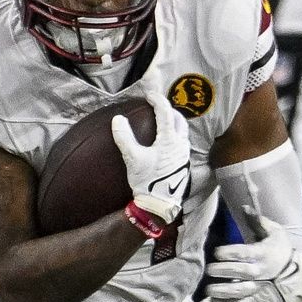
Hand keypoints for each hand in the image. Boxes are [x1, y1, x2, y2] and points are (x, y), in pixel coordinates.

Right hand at [112, 97, 190, 222]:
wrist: (160, 205)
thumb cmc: (147, 181)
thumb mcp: (132, 158)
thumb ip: (124, 137)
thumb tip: (117, 119)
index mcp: (169, 140)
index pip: (165, 112)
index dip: (157, 100)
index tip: (149, 95)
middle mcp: (180, 145)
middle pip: (179, 119)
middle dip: (168, 110)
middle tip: (157, 107)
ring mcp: (184, 155)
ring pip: (183, 131)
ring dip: (174, 123)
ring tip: (163, 122)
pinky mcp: (184, 164)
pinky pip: (183, 142)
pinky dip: (175, 135)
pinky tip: (167, 142)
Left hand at [205, 220, 301, 301]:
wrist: (298, 275)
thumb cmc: (282, 251)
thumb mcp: (274, 232)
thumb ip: (257, 221)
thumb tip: (244, 206)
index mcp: (262, 253)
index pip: (241, 252)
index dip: (226, 253)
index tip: (217, 253)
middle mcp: (259, 271)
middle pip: (237, 271)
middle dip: (220, 271)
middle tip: (210, 270)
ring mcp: (257, 287)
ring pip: (237, 290)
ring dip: (220, 291)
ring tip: (208, 289)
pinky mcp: (256, 300)